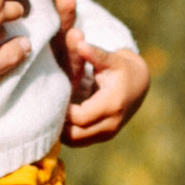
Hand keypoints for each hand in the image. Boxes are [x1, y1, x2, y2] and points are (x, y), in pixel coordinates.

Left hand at [51, 0, 151, 144]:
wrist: (139, 83)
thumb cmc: (122, 68)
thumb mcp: (111, 59)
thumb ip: (95, 53)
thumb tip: (80, 43)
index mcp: (112, 104)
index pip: (80, 117)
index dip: (63, 111)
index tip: (52, 97)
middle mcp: (111, 123)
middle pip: (76, 134)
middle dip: (58, 123)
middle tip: (45, 107)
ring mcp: (108, 133)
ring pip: (76, 141)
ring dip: (61, 131)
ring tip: (50, 112)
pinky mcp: (103, 136)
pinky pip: (79, 141)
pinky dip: (67, 133)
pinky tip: (59, 118)